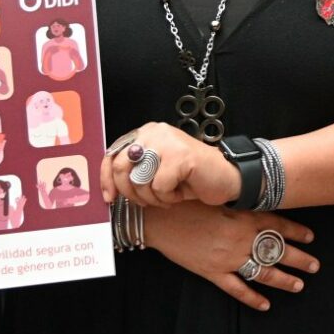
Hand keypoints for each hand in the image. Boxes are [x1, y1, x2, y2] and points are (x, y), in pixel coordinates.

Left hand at [104, 121, 238, 208]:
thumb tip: (109, 188)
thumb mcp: (156, 172)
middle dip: (131, 192)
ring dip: (153, 198)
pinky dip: (169, 198)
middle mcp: (154, 133)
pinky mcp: (180, 156)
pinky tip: (180, 192)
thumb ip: (134, 171)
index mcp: (146, 133)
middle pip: (121, 167)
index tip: (110, 198)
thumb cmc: (191, 177)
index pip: (112, 154)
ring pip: (140, 180)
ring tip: (169, 195)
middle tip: (148, 201)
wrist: (227, 177)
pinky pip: (160, 186)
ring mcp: (168, 142)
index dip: (106, 179)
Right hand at [145, 203, 318, 310]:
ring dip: (284, 280)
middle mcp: (242, 239)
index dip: (297, 232)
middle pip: (278, 251)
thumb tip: (258, 199)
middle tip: (315, 266)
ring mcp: (228, 258)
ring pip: (264, 272)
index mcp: (245, 217)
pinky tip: (265, 305)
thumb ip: (241, 202)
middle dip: (300, 259)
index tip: (311, 237)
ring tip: (299, 285)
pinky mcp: (212, 272)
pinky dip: (252, 298)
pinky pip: (237, 288)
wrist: (159, 217)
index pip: (279, 225)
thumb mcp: (220, 196)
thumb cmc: (187, 201)